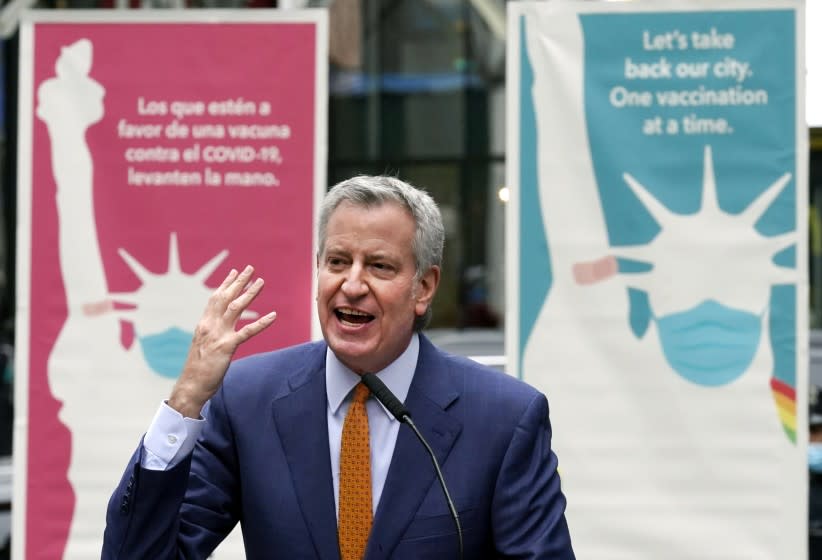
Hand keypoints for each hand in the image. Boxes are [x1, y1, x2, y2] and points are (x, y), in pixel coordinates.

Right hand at [168, 266, 276, 417]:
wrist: (191, 385)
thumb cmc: (198, 368)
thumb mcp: (203, 345)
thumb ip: (211, 333)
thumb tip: (218, 328)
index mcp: (204, 324)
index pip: (215, 298)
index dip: (226, 284)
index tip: (235, 272)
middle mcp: (210, 326)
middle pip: (226, 297)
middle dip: (239, 282)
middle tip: (250, 268)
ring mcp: (218, 335)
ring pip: (236, 308)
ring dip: (250, 294)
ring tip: (261, 282)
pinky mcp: (227, 347)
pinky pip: (247, 332)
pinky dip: (261, 323)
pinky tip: (273, 316)